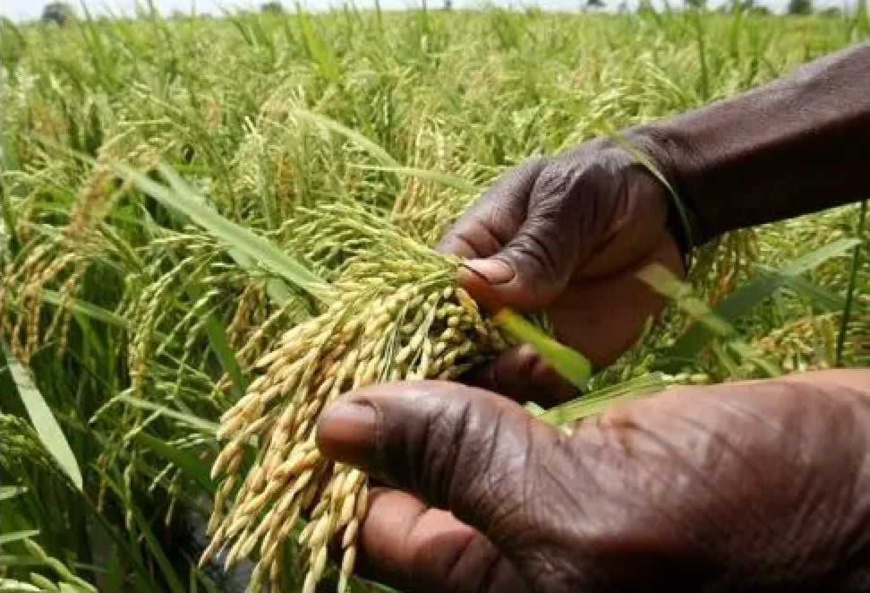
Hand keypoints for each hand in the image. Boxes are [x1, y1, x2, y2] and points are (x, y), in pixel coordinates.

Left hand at [317, 371, 869, 592]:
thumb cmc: (758, 514)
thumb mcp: (592, 503)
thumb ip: (464, 465)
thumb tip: (339, 424)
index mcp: (506, 591)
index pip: (383, 530)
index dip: (348, 456)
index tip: (321, 376)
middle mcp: (522, 561)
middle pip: (419, 486)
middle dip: (391, 412)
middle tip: (367, 333)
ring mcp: (557, 510)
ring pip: (464, 446)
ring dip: (439, 385)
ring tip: (413, 323)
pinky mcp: (591, 464)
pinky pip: (513, 424)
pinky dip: (491, 379)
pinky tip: (480, 336)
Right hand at [439, 137, 683, 402]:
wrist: (665, 208)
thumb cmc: (602, 184)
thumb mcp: (569, 200)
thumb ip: (533, 245)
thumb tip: (476, 285)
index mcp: (470, 252)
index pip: (431, 296)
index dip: (425, 325)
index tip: (444, 343)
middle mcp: (485, 303)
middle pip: (451, 349)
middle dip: (462, 368)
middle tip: (496, 362)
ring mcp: (523, 334)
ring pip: (490, 377)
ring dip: (502, 384)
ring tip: (533, 365)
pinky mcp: (563, 358)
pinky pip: (540, 389)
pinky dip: (543, 392)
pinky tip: (559, 375)